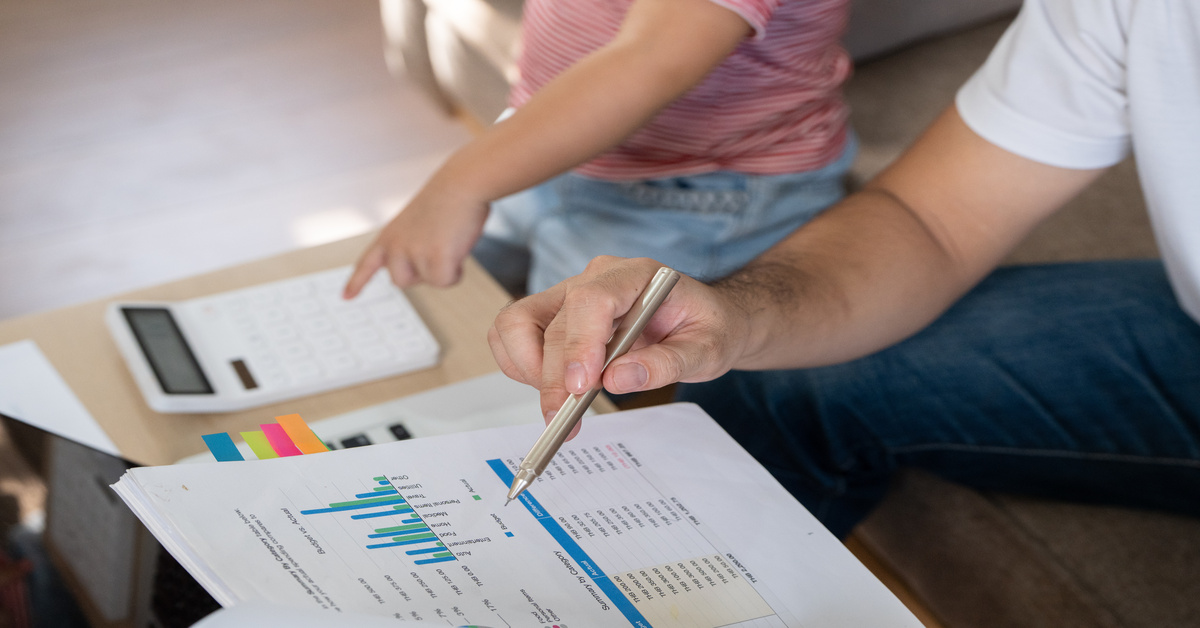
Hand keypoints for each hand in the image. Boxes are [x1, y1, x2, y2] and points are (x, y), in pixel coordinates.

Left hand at [343, 185, 488, 296]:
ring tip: (448, 242)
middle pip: (402, 281)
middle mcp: (395, 246)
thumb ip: (411, 246)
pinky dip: (456, 271)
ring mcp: (414, 253)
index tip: (346, 297)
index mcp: (388, 235)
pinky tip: (457, 248)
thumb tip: (426, 269)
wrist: (461, 184)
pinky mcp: (435, 259)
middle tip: (436, 247)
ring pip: (428, 282)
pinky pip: (445, 282)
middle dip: (422, 272)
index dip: (357, 282)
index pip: (367, 263)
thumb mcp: (416, 224)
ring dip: (442, 269)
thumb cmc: (445, 200)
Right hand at [488, 256, 750, 418]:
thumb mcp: (706, 350)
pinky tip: (555, 391)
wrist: (703, 320)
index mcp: (635, 275)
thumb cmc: (705, 329)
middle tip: (565, 422)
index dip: (579, 344)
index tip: (581, 388)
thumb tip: (619, 379)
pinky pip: (516, 335)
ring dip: (529, 371)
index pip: (590, 300)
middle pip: (552, 324)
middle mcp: (595, 279)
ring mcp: (569, 294)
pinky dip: (523, 368)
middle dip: (553, 379)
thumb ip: (667, 364)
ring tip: (560, 408)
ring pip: (517, 324)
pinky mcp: (555, 315)